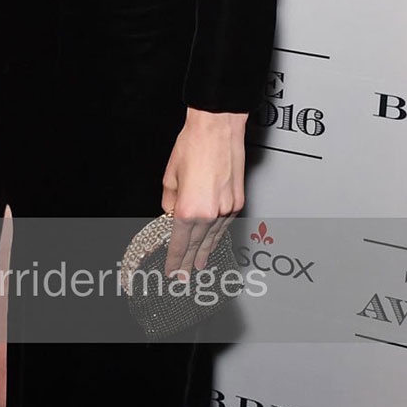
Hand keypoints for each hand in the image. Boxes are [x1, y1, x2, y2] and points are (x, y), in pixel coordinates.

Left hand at [160, 108, 246, 277]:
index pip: (179, 244)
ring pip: (213, 237)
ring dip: (205, 252)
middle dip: (189, 263)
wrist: (218, 129)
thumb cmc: (193, 146)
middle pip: (197, 245)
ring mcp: (226, 209)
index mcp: (187, 210)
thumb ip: (169, 201)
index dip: (174, 261)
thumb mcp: (170, 176)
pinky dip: (218, 235)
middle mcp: (209, 213)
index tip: (171, 273)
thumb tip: (170, 213)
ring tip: (200, 265)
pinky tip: (213, 241)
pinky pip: (225, 224)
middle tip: (184, 277)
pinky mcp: (237, 201)